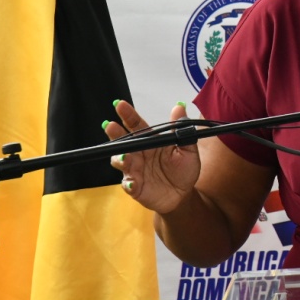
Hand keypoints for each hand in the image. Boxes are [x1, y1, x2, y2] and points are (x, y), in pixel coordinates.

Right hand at [105, 100, 201, 214]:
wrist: (184, 195)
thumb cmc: (184, 170)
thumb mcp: (188, 150)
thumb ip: (182, 130)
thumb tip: (179, 107)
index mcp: (151, 142)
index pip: (137, 125)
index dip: (128, 115)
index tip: (120, 105)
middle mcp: (139, 154)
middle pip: (123, 141)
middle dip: (115, 133)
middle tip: (111, 126)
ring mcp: (134, 170)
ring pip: (120, 161)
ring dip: (119, 158)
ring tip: (124, 156)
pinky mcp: (135, 187)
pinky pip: (128, 184)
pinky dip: (129, 183)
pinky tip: (132, 182)